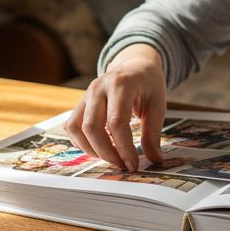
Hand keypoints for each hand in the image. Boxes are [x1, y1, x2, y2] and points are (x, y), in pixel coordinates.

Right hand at [64, 43, 166, 171]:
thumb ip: (154, 132)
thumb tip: (155, 160)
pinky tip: (98, 149)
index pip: (117, 122)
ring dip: (91, 149)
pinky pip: (72, 126)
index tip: (133, 165)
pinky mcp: (80, 102)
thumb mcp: (158, 104)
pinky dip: (81, 142)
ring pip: (76, 128)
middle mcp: (99, 87)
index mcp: (121, 84)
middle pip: (92, 127)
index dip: (124, 148)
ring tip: (111, 158)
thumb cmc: (148, 84)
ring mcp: (86, 94)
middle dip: (106, 153)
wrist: (134, 64)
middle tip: (122, 166)